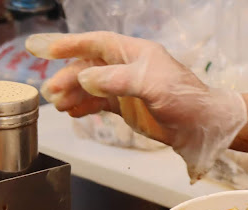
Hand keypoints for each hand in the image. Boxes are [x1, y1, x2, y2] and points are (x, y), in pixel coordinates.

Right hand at [25, 32, 247, 181]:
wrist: (203, 127)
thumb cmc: (185, 100)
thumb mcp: (152, 86)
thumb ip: (117, 80)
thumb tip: (85, 78)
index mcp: (135, 53)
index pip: (96, 43)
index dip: (70, 44)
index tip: (44, 49)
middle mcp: (128, 67)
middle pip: (89, 67)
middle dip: (67, 77)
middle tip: (49, 91)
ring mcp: (127, 88)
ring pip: (91, 87)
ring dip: (73, 94)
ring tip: (57, 104)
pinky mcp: (128, 107)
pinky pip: (99, 103)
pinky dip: (84, 107)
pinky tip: (71, 112)